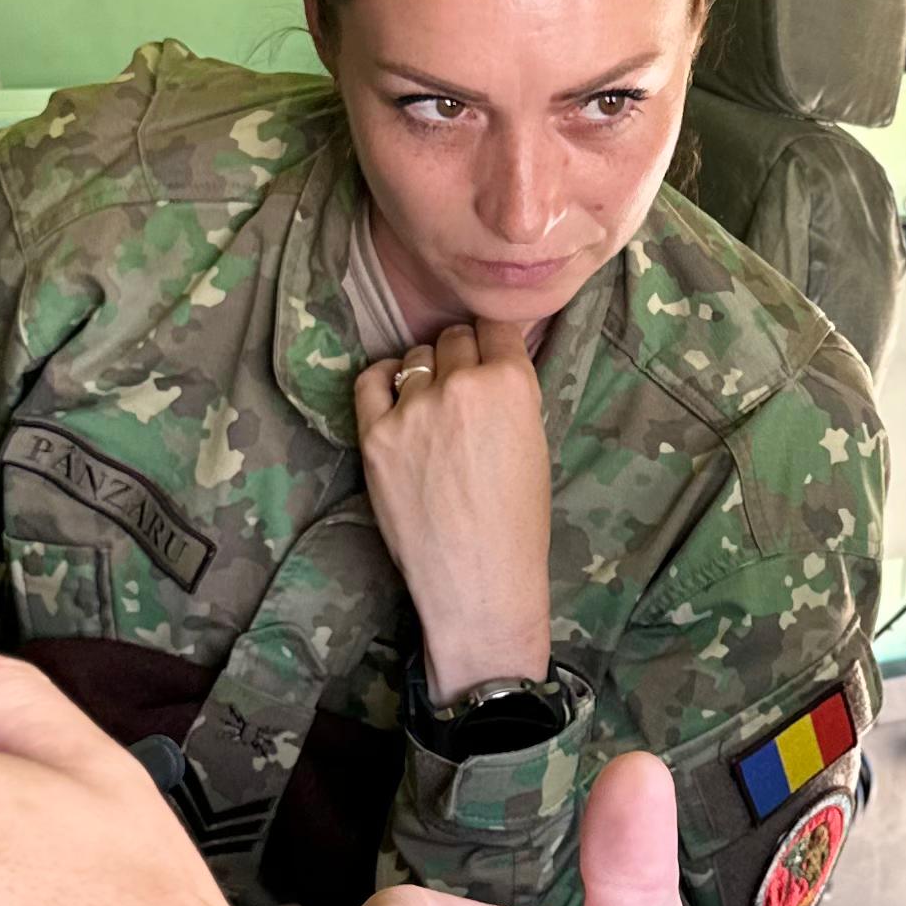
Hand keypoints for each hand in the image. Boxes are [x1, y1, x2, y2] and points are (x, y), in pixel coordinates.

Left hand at [353, 321, 553, 699]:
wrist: (478, 579)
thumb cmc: (518, 522)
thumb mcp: (534, 443)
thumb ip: (511, 396)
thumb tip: (490, 362)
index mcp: (511, 384)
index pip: (496, 326)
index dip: (493, 340)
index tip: (490, 352)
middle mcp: (461, 385)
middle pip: (454, 339)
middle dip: (460, 357)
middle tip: (463, 388)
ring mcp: (413, 409)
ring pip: (416, 358)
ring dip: (425, 372)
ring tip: (431, 405)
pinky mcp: (375, 434)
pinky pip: (370, 381)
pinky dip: (384, 381)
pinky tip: (393, 393)